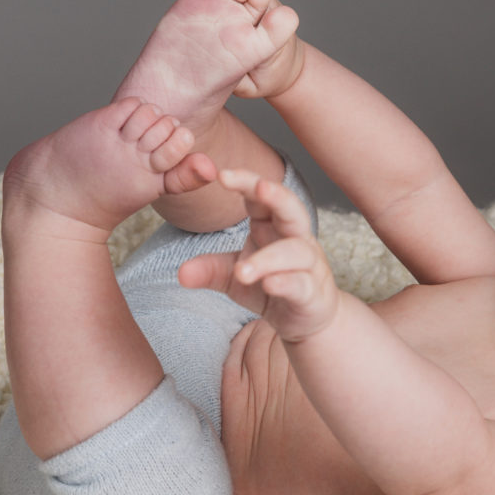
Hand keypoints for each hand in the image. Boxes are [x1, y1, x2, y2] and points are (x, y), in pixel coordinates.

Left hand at [178, 169, 338, 340]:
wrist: (306, 319)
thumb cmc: (271, 287)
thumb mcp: (234, 278)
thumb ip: (210, 270)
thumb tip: (181, 272)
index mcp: (273, 227)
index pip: (262, 198)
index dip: (247, 183)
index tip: (222, 175)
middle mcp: (295, 239)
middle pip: (292, 209)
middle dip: (277, 196)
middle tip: (259, 186)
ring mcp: (308, 266)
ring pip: (295, 251)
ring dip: (269, 258)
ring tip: (241, 272)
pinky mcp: (313, 294)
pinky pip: (301, 284)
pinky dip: (286, 282)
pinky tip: (269, 284)